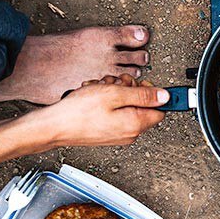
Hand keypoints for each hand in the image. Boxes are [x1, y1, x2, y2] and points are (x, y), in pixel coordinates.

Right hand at [40, 76, 169, 147]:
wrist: (54, 126)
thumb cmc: (78, 112)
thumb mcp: (114, 94)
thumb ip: (143, 95)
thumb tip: (165, 96)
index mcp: (135, 124)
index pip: (160, 109)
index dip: (152, 92)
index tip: (140, 83)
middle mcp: (129, 133)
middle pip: (142, 105)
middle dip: (130, 89)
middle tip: (115, 83)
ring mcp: (118, 134)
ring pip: (126, 106)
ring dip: (115, 93)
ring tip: (100, 90)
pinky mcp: (107, 132)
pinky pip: (115, 113)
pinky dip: (106, 102)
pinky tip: (94, 97)